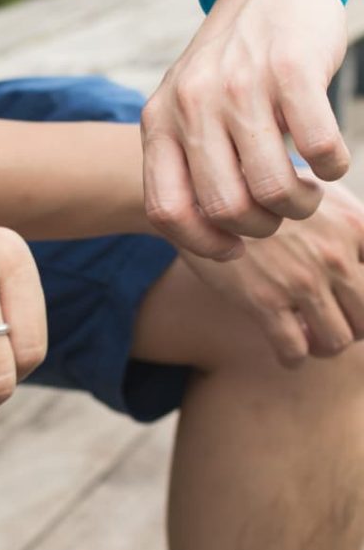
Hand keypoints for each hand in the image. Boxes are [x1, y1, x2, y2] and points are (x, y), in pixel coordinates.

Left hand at [142, 0, 349, 258]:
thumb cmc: (228, 65)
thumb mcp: (185, 108)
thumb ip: (184, 160)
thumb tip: (208, 234)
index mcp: (159, 122)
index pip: (165, 210)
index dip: (201, 243)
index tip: (233, 248)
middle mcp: (191, 106)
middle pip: (225, 207)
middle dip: (260, 228)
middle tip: (279, 214)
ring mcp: (239, 86)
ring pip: (272, 186)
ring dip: (300, 205)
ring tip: (306, 193)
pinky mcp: (291, 69)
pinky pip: (320, 147)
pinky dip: (334, 168)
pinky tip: (330, 162)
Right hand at [182, 180, 363, 364]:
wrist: (202, 196)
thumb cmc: (258, 192)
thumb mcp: (315, 192)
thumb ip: (349, 223)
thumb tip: (359, 256)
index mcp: (355, 225)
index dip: (363, 295)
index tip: (345, 298)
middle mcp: (334, 255)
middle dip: (352, 327)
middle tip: (330, 323)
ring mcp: (299, 281)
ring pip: (336, 340)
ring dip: (324, 346)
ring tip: (309, 338)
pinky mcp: (262, 301)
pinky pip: (293, 350)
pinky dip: (292, 357)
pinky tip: (284, 350)